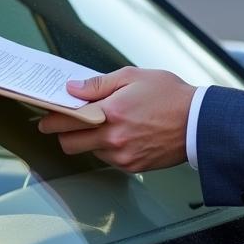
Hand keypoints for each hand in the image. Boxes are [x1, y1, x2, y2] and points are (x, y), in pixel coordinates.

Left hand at [38, 67, 194, 171]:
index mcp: (111, 112)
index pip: (68, 120)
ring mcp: (122, 156)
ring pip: (89, 151)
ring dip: (88, 140)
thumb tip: (73, 88)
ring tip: (102, 123)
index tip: (44, 117)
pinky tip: (120, 133)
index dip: (51, 118)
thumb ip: (98, 84)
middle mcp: (113, 138)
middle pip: (70, 143)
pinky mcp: (133, 166)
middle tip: (65, 122)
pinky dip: (107, 147)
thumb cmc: (170, 95)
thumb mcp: (133, 77)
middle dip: (63, 133)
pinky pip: (108, 159)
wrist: (199, 123)